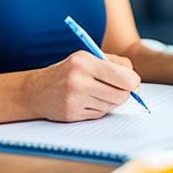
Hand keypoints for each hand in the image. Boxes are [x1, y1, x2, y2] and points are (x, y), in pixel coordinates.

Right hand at [23, 51, 140, 121]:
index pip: (124, 77)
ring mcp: (75, 99)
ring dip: (111, 101)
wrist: (36, 90)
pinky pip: (100, 114)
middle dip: (124, 94)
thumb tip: (136, 82)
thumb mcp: (88, 58)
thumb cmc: (69, 71)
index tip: (133, 82)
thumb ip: (114, 64)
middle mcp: (79, 80)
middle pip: (121, 95)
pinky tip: (88, 101)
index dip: (133, 82)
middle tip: (119, 89)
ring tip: (99, 92)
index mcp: (85, 62)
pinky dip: (99, 109)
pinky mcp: (72, 114)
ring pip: (112, 106)